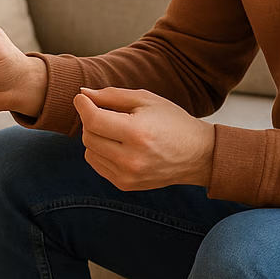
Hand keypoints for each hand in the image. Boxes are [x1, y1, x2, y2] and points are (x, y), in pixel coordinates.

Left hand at [73, 87, 215, 189]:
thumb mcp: (146, 101)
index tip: (81, 98)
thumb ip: (112, 96)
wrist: (198, 155)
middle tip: (103, 112)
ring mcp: (127, 175)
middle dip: (90, 121)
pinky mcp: (124, 185)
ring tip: (115, 130)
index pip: (94, 120)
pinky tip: (117, 145)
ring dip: (95, 137)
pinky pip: (97, 164)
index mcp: (138, 133)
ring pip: (89, 151)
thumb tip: (82, 93)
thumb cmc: (172, 122)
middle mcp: (130, 158)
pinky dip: (100, 152)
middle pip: (88, 136)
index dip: (83, 106)